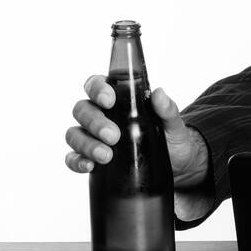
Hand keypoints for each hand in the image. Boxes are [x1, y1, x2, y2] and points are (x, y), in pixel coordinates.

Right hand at [64, 76, 209, 188]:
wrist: (176, 166)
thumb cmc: (170, 138)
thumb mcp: (173, 124)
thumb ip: (167, 109)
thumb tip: (159, 93)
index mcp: (117, 98)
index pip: (96, 85)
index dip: (97, 89)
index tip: (108, 100)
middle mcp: (100, 114)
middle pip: (82, 110)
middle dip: (95, 122)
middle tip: (114, 136)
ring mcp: (92, 137)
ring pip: (75, 134)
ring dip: (87, 144)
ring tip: (106, 156)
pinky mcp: (92, 158)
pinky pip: (74, 158)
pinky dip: (77, 162)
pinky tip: (89, 166)